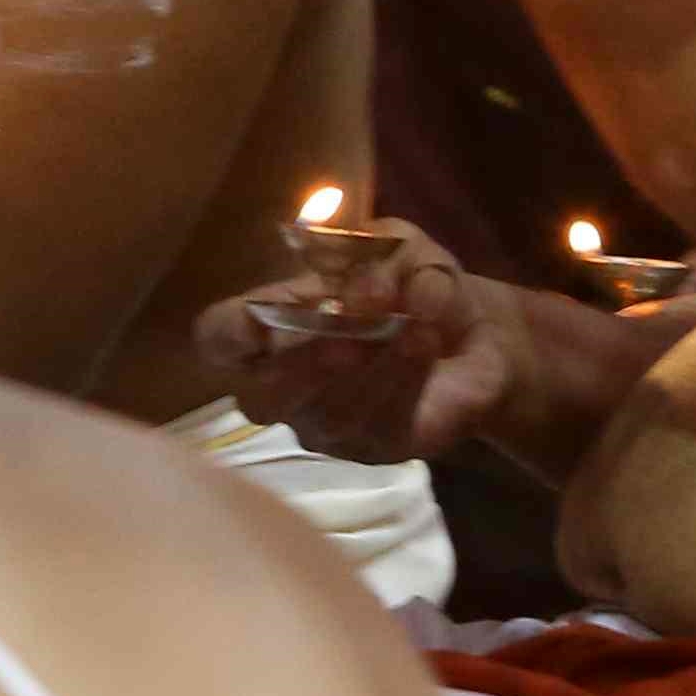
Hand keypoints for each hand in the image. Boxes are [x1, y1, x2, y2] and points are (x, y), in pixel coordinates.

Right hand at [193, 219, 519, 465]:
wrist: (477, 331)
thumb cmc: (410, 283)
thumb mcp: (396, 245)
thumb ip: (375, 257)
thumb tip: (364, 295)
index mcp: (272, 327)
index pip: (218, 341)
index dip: (229, 331)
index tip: (260, 317)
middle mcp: (288, 385)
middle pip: (260, 400)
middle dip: (303, 364)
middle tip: (347, 333)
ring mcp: (329, 426)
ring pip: (326, 416)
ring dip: (369, 366)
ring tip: (409, 325)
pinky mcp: (378, 449)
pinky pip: (380, 426)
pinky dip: (404, 378)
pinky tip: (424, 344)